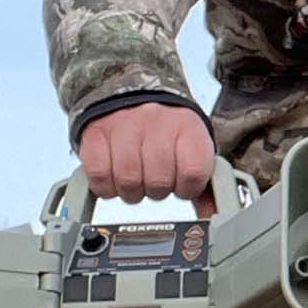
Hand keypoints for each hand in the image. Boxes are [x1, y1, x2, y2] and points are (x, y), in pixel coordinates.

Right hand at [77, 103, 217, 216]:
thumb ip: (204, 184)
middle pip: (158, 182)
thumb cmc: (167, 128)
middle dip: (157, 189)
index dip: (186, 188)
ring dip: (132, 190)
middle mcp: (157, 122)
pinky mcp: (95, 134)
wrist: (133, 91)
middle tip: (155, 179)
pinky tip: (115, 176)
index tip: (182, 184)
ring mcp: (124, 126)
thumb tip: (212, 216)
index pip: (193, 173)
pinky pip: (99, 176)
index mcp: (188, 127)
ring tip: (136, 178)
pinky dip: (106, 186)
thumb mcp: (192, 147)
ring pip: (128, 182)